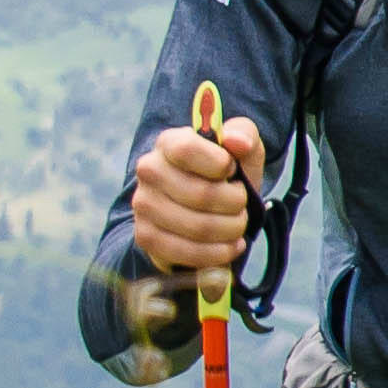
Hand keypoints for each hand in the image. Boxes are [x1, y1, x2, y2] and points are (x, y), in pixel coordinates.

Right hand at [129, 109, 268, 284]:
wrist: (204, 209)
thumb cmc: (225, 175)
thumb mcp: (241, 149)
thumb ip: (244, 134)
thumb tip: (237, 142)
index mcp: (169, 142)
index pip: (187, 150)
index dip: (220, 164)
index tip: (232, 170)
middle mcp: (149, 171)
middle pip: (202, 194)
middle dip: (236, 203)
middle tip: (242, 204)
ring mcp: (143, 205)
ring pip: (199, 227)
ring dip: (231, 229)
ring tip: (238, 224)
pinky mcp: (146, 237)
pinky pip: (188, 252)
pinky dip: (219, 253)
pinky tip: (231, 245)